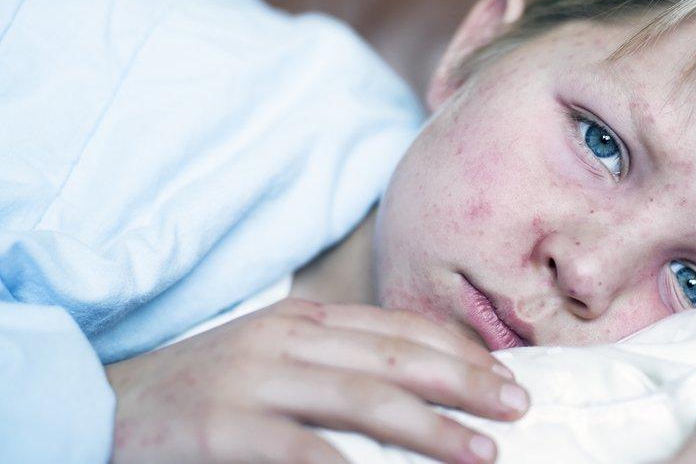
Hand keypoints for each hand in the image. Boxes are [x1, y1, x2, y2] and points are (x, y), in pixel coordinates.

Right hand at [106, 297, 526, 462]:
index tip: (504, 371)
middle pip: (393, 356)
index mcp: (301, 320)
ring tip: (481, 449)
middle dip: (463, 380)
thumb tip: (410, 385)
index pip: (397, 327)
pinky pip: (299, 450)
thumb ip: (334, 363)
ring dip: (429, 426)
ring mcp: (252, 379)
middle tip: (517, 404)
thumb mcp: (273, 358)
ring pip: (360, 397)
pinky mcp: (222, 426)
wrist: (103, 404)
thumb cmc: (202, 388)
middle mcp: (284, 339)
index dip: (456, 349)